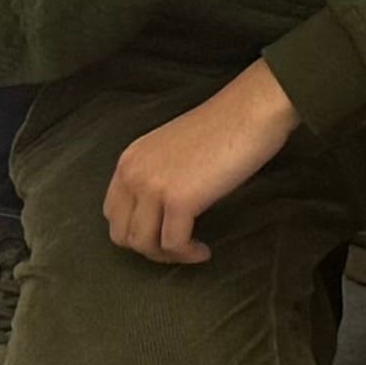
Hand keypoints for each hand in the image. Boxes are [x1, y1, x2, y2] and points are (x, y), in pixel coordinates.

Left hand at [101, 62, 299, 267]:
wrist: (253, 108)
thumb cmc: (225, 124)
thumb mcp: (173, 147)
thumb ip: (157, 173)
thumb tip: (160, 208)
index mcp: (130, 159)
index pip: (112, 212)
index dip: (135, 230)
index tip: (161, 233)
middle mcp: (133, 174)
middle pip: (122, 234)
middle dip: (148, 248)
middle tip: (176, 247)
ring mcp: (153, 187)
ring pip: (143, 244)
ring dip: (167, 255)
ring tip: (191, 250)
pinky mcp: (180, 200)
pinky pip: (173, 244)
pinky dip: (188, 254)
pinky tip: (203, 251)